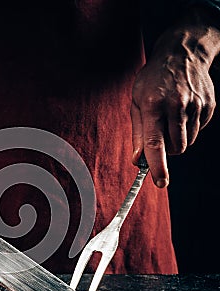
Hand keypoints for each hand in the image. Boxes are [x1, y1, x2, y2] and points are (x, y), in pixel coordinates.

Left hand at [131, 7, 219, 187]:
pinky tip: (183, 111)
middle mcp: (177, 106)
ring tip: (171, 118)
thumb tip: (138, 160)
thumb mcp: (137, 102)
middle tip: (160, 133)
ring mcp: (196, 105)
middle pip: (176, 148)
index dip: (158, 166)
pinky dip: (189, 128)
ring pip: (188, 142)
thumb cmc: (152, 80)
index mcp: (153, 106)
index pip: (156, 143)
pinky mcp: (209, 106)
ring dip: (178, 139)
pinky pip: (198, 131)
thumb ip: (138, 134)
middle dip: (167, 149)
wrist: (181, 53)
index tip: (160, 182)